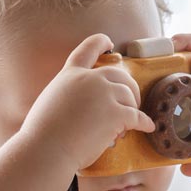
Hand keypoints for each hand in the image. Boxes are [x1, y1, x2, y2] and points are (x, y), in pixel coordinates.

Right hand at [19, 33, 156, 172]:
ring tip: (126, 124)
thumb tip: (85, 106)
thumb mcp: (51, 101)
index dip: (99, 42)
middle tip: (132, 102)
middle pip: (119, 75)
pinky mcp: (116, 113)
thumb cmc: (43, 134)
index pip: (86, 50)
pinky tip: (147, 127)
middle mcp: (89, 79)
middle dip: (129, 88)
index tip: (108, 41)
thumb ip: (69, 94)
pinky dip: (144, 123)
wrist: (46, 149)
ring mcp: (103, 94)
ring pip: (129, 96)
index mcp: (70, 74)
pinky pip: (137, 116)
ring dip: (132, 109)